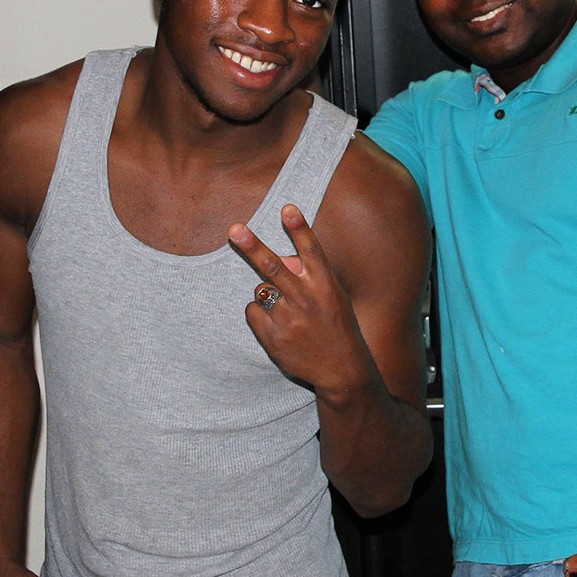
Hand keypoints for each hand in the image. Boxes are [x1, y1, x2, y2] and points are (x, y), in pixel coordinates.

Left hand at [228, 204, 373, 393]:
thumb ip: (308, 275)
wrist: (341, 369)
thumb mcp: (331, 295)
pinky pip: (252, 311)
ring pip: (260, 290)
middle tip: (234, 229)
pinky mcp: (274, 337)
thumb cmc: (336, 324)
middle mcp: (307, 299)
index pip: (311, 250)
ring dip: (266, 293)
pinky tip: (278, 326)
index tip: (287, 208)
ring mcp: (289, 320)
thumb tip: (281, 258)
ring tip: (287, 310)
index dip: (298, 228)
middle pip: (274, 267)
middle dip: (253, 246)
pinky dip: (260, 314)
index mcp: (325, 285)